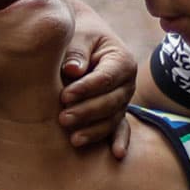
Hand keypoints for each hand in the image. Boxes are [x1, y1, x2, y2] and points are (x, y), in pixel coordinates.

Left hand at [60, 0, 136, 156]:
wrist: (85, 38)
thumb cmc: (80, 36)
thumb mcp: (79, 36)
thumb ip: (76, 51)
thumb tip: (72, 70)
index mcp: (122, 61)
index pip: (105, 78)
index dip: (86, 89)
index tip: (65, 96)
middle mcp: (127, 83)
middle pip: (110, 102)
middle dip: (86, 112)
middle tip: (62, 118)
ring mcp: (123, 100)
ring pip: (112, 118)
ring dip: (94, 130)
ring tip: (73, 138)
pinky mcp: (116, 112)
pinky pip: (119, 128)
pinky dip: (119, 140)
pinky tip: (118, 154)